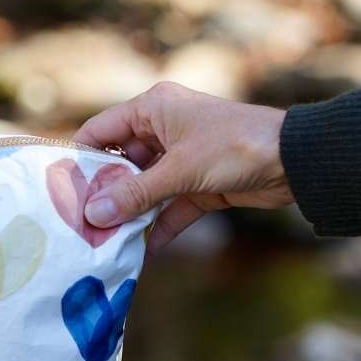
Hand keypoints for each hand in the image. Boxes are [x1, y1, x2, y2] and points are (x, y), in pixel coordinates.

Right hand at [74, 82, 294, 253]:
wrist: (298, 161)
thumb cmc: (235, 147)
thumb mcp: (180, 170)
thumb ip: (135, 194)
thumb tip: (93, 215)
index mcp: (153, 108)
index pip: (100, 130)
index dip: (81, 158)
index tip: (62, 191)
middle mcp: (162, 128)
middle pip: (119, 163)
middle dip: (104, 195)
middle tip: (82, 225)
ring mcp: (180, 157)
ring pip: (143, 188)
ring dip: (130, 214)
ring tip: (106, 242)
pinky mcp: (198, 183)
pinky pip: (168, 206)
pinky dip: (158, 226)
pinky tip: (142, 251)